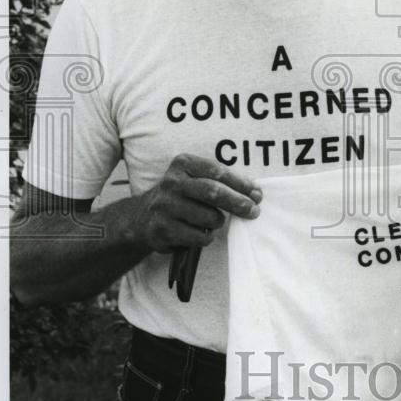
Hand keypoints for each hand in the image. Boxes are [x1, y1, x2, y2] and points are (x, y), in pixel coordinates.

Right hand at [132, 154, 261, 253]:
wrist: (143, 218)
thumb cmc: (182, 196)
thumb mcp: (195, 179)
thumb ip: (221, 181)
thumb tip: (255, 193)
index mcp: (183, 164)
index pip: (217, 171)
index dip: (241, 183)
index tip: (257, 194)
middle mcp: (172, 182)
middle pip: (213, 192)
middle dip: (238, 203)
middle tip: (254, 211)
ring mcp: (166, 206)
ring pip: (208, 217)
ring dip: (218, 221)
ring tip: (215, 221)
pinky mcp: (163, 229)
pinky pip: (199, 236)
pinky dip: (207, 236)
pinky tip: (202, 233)